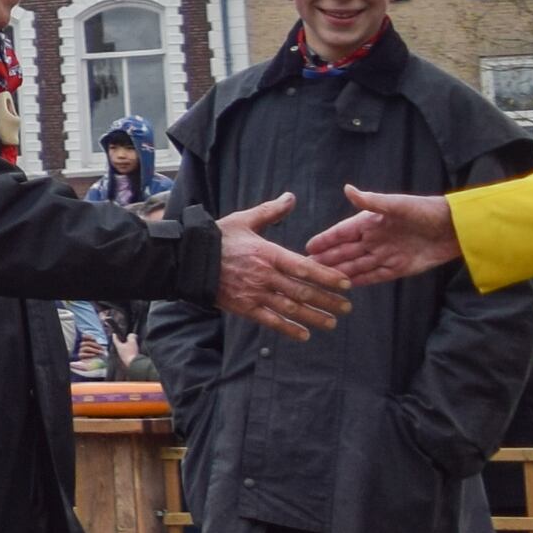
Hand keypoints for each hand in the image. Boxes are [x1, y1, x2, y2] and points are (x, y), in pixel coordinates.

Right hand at [211, 199, 353, 339]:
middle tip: (346, 307)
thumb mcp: (243, 220)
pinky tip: (303, 335)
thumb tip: (291, 197)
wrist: (186, 259)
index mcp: (267, 253)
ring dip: (314, 317)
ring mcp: (254, 293)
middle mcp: (264, 275)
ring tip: (332, 323)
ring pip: (290, 308)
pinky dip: (288, 329)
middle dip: (327, 300)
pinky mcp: (243, 307)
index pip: (304, 267)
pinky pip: (270, 321)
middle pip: (303, 291)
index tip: (346, 284)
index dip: (327, 277)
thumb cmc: (216, 238)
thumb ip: (270, 211)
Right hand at [308, 187, 467, 287]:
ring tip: (321, 279)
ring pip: (357, 265)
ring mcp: (386, 255)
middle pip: (346, 251)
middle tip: (305, 267)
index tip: (307, 246)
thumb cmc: (426, 210)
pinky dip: (361, 280)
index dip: (325, 239)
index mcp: (370, 222)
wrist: (456, 228)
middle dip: (327, 259)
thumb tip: (347, 189)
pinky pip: (375, 276)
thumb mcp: (398, 205)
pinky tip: (348, 285)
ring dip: (340, 271)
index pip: (341, 233)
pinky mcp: (399, 268)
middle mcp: (374, 239)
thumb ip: (371, 201)